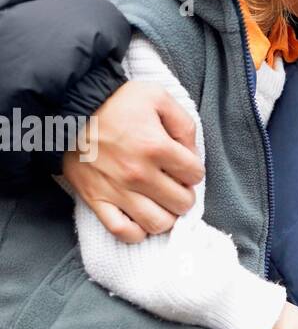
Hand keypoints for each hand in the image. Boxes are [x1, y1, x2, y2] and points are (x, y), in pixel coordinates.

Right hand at [60, 81, 203, 242]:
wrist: (70, 107)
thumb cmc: (115, 101)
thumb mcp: (157, 97)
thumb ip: (183, 124)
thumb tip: (192, 154)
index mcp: (156, 146)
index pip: (195, 175)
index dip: (193, 170)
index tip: (183, 164)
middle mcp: (138, 173)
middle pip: (181, 203)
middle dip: (184, 194)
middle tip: (174, 184)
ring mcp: (117, 190)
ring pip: (158, 223)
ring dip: (166, 215)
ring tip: (160, 202)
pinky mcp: (96, 200)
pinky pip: (122, 231)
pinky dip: (136, 232)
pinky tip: (141, 219)